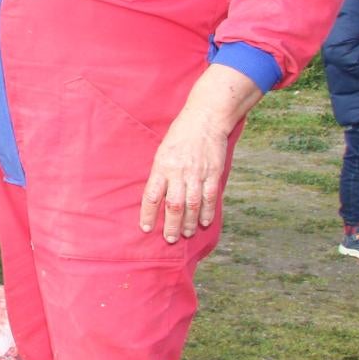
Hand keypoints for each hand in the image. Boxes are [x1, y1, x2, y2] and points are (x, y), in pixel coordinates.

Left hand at [139, 109, 229, 241]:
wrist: (204, 120)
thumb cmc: (179, 136)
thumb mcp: (162, 152)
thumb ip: (160, 173)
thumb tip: (156, 196)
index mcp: (161, 167)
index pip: (151, 196)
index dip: (148, 214)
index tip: (145, 228)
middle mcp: (178, 173)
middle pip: (173, 205)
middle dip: (170, 225)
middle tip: (169, 239)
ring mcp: (197, 174)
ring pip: (191, 205)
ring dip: (188, 222)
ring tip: (185, 234)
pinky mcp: (213, 173)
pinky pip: (209, 197)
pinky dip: (207, 212)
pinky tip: (204, 222)